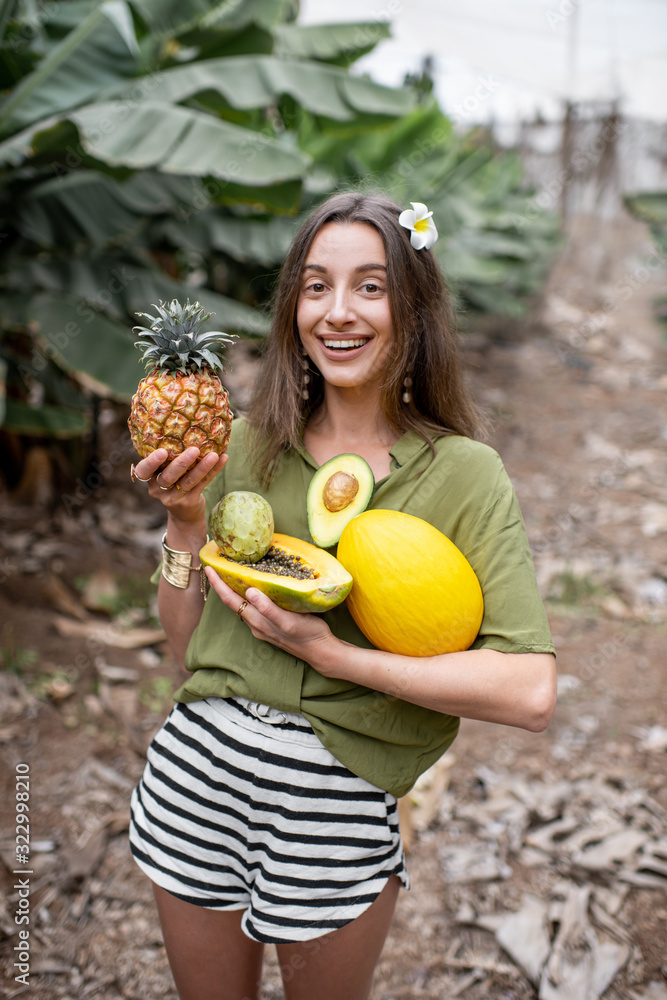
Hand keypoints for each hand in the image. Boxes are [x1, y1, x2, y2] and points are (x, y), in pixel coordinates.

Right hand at [132, 447, 226, 523]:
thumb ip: (166, 458)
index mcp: (149, 479)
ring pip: (189, 481)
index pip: (143, 471)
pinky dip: (213, 471)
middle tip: (194, 450)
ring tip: (214, 455)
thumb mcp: (163, 473)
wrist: (183, 514)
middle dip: (181, 463)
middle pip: (168, 477)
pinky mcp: (190, 501)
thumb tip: (179, 423)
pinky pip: (203, 484)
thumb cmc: (172, 483)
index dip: (151, 462)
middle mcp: (158, 490)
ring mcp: (174, 498)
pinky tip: (223, 458)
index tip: (162, 452)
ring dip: (202, 467)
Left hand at [205, 570, 341, 673]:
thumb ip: (268, 609)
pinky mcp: (272, 625)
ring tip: (230, 573)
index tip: (208, 568)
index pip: (231, 600)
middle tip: (215, 566)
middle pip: (233, 602)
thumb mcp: (288, 621)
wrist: (321, 651)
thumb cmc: (307, 635)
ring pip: (242, 605)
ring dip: (233, 590)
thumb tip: (249, 592)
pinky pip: (253, 608)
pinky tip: (254, 588)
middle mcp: (256, 624)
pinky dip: (247, 595)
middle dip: (222, 585)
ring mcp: (263, 626)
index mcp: (257, 621)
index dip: (218, 585)